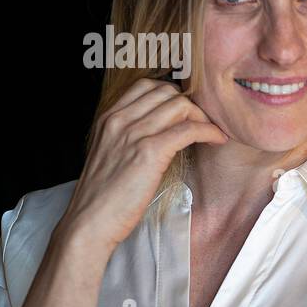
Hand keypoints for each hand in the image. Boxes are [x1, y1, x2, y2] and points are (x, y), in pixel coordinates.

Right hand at [59, 78, 227, 253]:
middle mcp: (119, 120)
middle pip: (167, 92)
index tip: (186, 112)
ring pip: (180, 106)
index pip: (146, 85)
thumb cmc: (103, 195)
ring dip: (203, 117)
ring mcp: (133, 133)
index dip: (172, 95)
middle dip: (191, 105)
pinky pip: (189, 129)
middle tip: (202, 124)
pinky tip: (216, 140)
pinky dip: (209, 131)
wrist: (90, 221)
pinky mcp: (149, 152)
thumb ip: (129, 136)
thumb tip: (162, 129)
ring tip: (211, 133)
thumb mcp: (111, 154)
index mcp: (108, 118)